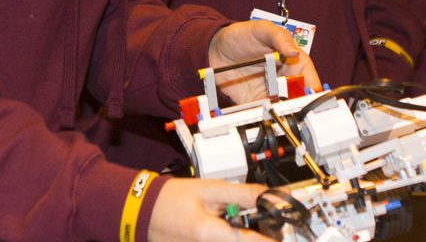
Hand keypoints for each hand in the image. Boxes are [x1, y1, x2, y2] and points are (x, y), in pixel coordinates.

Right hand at [149, 178, 272, 241]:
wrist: (142, 211)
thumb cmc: (170, 200)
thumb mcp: (211, 189)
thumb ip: (245, 195)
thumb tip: (273, 197)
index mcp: (211, 235)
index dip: (274, 237)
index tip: (283, 229)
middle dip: (260, 234)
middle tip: (263, 219)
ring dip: (244, 235)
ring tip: (237, 221)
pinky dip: (230, 237)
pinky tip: (225, 228)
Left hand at [208, 20, 320, 104]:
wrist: (215, 49)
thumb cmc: (241, 35)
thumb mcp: (262, 29)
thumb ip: (279, 37)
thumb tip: (294, 50)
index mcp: (291, 61)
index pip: (307, 76)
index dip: (311, 86)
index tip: (311, 94)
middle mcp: (283, 78)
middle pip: (297, 95)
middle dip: (297, 102)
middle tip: (293, 105)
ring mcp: (269, 91)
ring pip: (282, 106)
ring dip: (281, 111)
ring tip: (278, 111)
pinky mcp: (254, 101)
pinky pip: (262, 112)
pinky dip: (264, 115)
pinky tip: (262, 115)